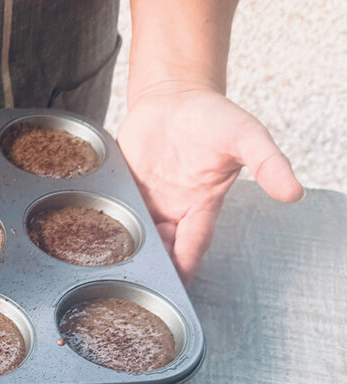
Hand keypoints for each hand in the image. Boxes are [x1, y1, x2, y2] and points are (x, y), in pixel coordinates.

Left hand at [117, 87, 303, 282]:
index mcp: (200, 206)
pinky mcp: (123, 191)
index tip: (174, 289)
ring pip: (134, 237)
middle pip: (160, 249)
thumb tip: (293, 192)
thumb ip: (268, 163)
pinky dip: (104, 226)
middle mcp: (172, 210)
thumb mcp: (245, 136)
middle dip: (150, 267)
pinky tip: (90, 240)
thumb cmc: (213, 116)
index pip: (192, 246)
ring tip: (108, 272)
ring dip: (124, 252)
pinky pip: (112, 213)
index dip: (183, 268)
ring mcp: (146, 202)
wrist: (173, 94)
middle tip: (134, 289)